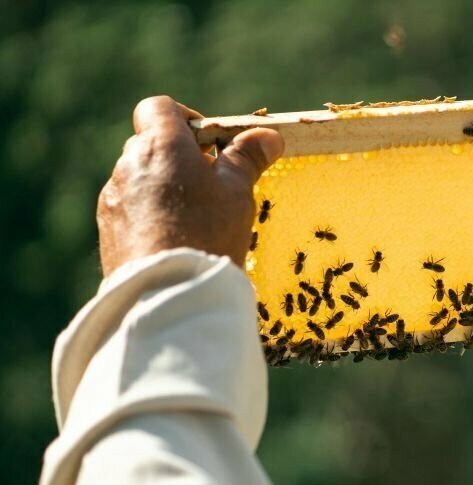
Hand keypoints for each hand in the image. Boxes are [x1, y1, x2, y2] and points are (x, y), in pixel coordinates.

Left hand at [96, 96, 282, 275]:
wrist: (168, 290)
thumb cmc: (207, 233)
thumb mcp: (237, 193)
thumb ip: (247, 159)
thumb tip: (267, 136)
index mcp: (161, 145)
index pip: (159, 108)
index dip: (186, 119)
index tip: (210, 146)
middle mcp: (130, 163)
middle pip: (151, 144)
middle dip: (179, 158)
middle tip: (211, 187)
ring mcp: (114, 196)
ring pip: (141, 178)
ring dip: (164, 188)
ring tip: (194, 220)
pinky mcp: (107, 227)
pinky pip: (130, 208)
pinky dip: (150, 215)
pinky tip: (174, 239)